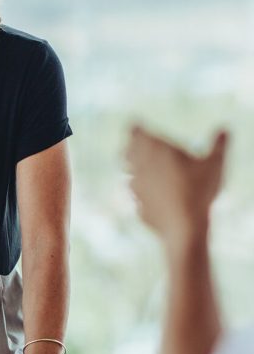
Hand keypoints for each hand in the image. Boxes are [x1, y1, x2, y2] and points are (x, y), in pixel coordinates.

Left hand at [125, 126, 227, 248]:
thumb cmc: (199, 191)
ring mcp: (134, 184)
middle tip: (136, 143)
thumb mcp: (215, 165)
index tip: (138, 127)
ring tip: (140, 166)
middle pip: (128, 149)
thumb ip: (219, 145)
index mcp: (154, 148)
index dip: (137, 129)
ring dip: (133, 167)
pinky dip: (139, 190)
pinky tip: (150, 193)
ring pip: (127, 171)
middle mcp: (139, 164)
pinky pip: (134, 193)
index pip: (135, 131)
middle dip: (132, 146)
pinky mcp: (136, 203)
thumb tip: (225, 129)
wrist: (184, 227)